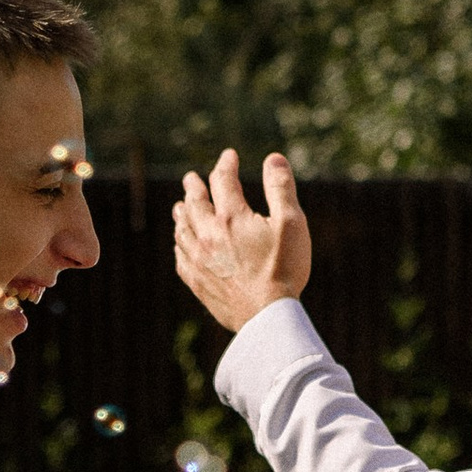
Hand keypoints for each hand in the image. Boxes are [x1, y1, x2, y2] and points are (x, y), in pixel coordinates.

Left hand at [174, 149, 310, 334]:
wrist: (267, 315)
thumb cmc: (284, 268)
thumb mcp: (291, 223)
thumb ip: (281, 188)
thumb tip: (273, 158)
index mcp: (231, 217)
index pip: (222, 180)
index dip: (226, 164)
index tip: (229, 156)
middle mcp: (208, 235)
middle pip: (194, 203)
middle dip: (193, 186)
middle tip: (190, 178)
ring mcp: (199, 259)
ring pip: (182, 229)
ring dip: (182, 213)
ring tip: (180, 206)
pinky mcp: (197, 282)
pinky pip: (180, 258)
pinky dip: (179, 244)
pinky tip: (181, 244)